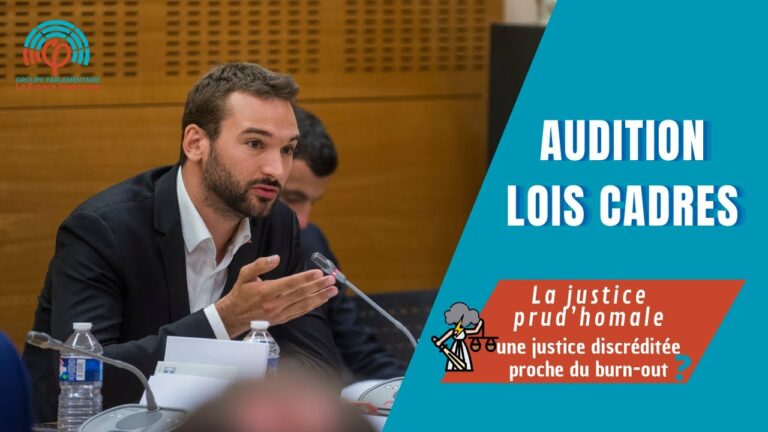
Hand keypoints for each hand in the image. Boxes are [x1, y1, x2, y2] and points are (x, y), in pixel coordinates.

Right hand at [215, 255, 337, 337]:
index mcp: (266, 291)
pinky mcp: (282, 319)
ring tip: (333, 290)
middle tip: (332, 280)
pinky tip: (322, 300)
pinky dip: (313, 306)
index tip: (319, 272)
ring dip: (320, 297)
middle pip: (301, 294)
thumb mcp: (245, 274)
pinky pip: (300, 312)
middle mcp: (275, 304)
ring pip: (304, 304)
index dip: (306, 278)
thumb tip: (276, 258)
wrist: (233, 316)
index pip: (290, 283)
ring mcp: (280, 313)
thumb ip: (260, 265)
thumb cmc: (241, 293)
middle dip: (318, 286)